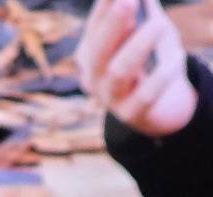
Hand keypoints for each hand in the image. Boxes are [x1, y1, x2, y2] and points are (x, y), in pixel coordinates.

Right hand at [79, 0, 198, 135]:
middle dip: (113, 25)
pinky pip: (146, 94)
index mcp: (90, 52)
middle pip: (98, 51)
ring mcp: (109, 98)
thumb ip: (144, 8)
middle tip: (129, 1)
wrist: (160, 103)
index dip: (106, 6)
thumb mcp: (146, 28)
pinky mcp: (131, 114)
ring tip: (160, 24)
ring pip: (119, 72)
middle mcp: (93, 76)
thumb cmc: (151, 57)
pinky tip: (177, 56)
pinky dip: (163, 74)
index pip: (95, 26)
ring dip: (140, 45)